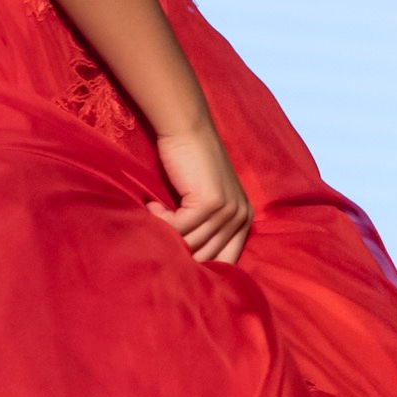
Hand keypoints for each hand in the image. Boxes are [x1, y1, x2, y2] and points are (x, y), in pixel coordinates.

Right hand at [146, 125, 253, 264]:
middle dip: (179, 253)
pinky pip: (178, 228)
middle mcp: (241, 217)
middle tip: (156, 242)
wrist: (187, 130)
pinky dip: (160, 220)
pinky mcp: (209, 203)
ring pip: (190, 244)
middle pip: (207, 256)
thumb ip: (207, 227)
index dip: (201, 266)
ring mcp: (227, 211)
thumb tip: (188, 260)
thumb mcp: (207, 199)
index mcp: (245, 219)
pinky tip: (151, 206)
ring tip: (152, 218)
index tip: (176, 264)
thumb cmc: (192, 163)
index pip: (226, 261)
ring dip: (166, 233)